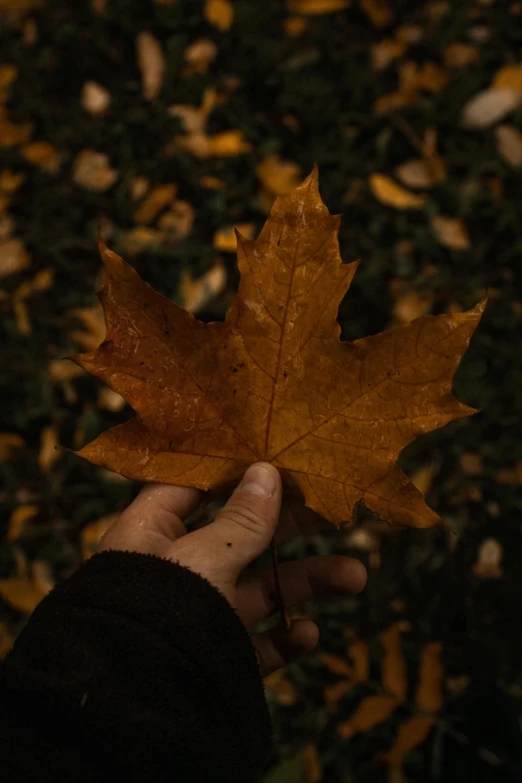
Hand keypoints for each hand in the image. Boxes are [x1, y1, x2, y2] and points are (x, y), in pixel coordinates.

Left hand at [99, 462, 366, 677]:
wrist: (144, 709)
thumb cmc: (163, 611)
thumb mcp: (203, 555)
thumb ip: (241, 519)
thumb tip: (266, 472)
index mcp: (154, 535)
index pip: (196, 491)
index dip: (236, 474)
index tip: (280, 459)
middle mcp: (178, 570)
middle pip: (242, 537)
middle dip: (292, 528)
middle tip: (335, 511)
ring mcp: (201, 614)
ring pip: (262, 589)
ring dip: (308, 582)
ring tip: (356, 577)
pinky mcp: (218, 655)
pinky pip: (259, 641)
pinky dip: (286, 638)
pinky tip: (308, 635)